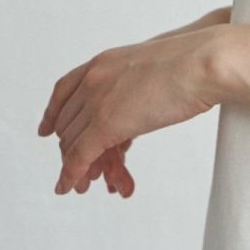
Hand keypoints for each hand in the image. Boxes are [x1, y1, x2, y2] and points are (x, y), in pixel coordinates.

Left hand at [38, 27, 223, 194]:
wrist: (203, 62)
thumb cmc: (195, 63)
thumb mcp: (155, 68)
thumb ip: (140, 83)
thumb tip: (147, 97)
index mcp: (103, 62)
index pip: (63, 90)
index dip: (52, 113)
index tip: (46, 129)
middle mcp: (93, 79)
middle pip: (67, 122)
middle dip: (71, 149)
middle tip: (81, 171)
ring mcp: (97, 100)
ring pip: (72, 142)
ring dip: (74, 167)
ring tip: (81, 186)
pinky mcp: (106, 124)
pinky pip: (79, 155)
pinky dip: (71, 174)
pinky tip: (69, 186)